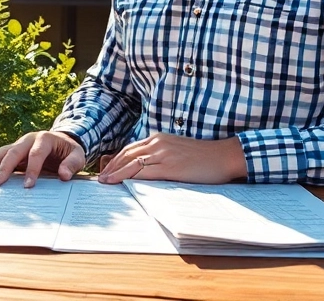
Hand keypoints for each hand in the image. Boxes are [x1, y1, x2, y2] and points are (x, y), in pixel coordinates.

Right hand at [0, 131, 86, 187]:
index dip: (32, 169)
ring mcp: (19, 145)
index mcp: (45, 138)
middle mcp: (28, 139)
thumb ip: (72, 164)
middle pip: (13, 151)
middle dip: (4, 168)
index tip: (28, 186)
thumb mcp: (78, 156)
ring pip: (1, 153)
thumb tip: (63, 176)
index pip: (36, 153)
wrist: (63, 143)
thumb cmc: (70, 151)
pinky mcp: (13, 153)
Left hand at [97, 133, 246, 184]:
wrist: (223, 156)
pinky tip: (123, 184)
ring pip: (132, 163)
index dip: (116, 160)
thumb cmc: (202, 157)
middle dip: (111, 167)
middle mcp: (158, 143)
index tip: (106, 170)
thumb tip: (144, 169)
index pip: (130, 149)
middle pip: (127, 154)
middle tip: (100, 179)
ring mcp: (164, 154)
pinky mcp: (171, 167)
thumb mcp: (177, 151)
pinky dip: (131, 178)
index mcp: (159, 139)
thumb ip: (160, 156)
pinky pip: (146, 173)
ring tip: (105, 182)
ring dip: (116, 173)